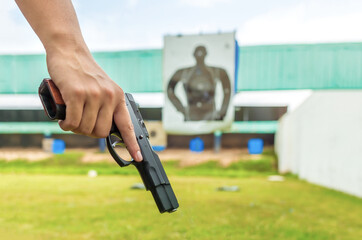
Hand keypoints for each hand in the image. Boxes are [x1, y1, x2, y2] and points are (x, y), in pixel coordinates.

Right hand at [46, 45, 142, 161]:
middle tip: (79, 122)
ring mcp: (93, 95)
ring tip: (71, 116)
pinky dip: (66, 124)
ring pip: (85, 128)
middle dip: (88, 132)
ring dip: (75, 128)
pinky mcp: (76, 93)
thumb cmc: (84, 73)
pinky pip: (73, 121)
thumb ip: (106, 107)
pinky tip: (64, 119)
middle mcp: (109, 96)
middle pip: (101, 132)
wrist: (70, 51)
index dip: (132, 144)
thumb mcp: (103, 88)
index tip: (137, 157)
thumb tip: (102, 130)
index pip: (127, 125)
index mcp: (118, 97)